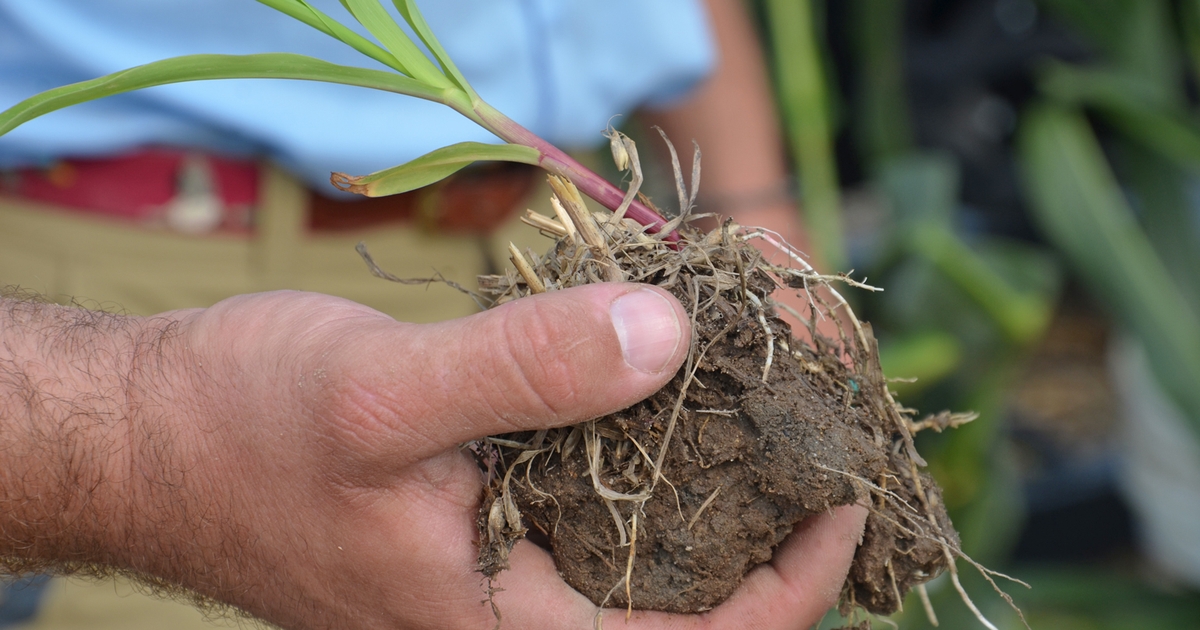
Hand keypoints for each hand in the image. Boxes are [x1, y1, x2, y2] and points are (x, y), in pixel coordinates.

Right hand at [2, 285, 863, 628]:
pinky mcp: (471, 526)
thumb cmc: (244, 428)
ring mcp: (488, 575)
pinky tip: (654, 393)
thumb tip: (671, 335)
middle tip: (811, 436)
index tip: (843, 498)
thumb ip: (529, 370)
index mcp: (501, 629)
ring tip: (756, 411)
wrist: (148, 436)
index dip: (788, 588)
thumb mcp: (389, 395)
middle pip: (675, 602)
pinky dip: (635, 456)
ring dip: (704, 490)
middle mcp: (506, 617)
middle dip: (760, 530)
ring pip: (634, 552)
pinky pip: (583, 508)